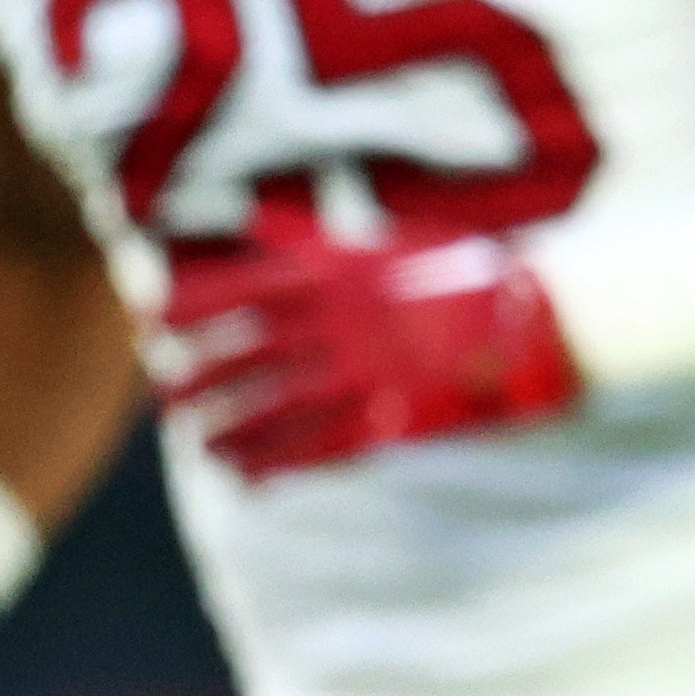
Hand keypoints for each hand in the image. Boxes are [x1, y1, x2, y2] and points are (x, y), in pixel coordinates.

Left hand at [164, 219, 583, 478]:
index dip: (189, 310)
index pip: (241, 291)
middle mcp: (342, 323)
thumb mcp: (386, 239)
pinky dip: (274, 465)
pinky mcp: (393, 419)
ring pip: (273, 408)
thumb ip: (313, 237)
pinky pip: (318, 449)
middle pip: (246, 354)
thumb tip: (250, 218)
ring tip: (197, 443)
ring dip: (227, 428)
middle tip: (165, 395)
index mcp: (339, 273)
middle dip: (197, 377)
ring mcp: (367, 375)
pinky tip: (245, 477)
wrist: (541, 317)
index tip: (153, 325)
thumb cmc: (464, 271)